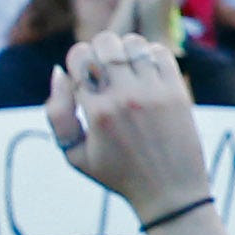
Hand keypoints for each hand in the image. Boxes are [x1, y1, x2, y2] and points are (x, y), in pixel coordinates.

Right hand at [46, 34, 212, 215]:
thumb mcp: (75, 155)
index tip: (85, 79)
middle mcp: (125, 97)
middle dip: (99, 51)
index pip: (79, 56)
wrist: (170, 193)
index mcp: (97, 112)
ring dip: (125, 51)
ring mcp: (154, 92)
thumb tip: (58, 72)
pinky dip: (150, 56)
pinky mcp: (177, 92)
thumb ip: (57, 114)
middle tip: (105, 73)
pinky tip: (147, 74)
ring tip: (127, 72)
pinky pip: (160, 52)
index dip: (77, 61)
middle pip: (105, 41)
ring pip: (133, 42)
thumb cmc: (119, 175)